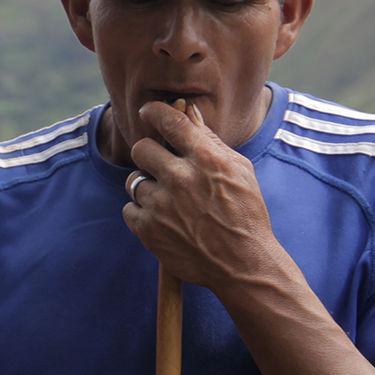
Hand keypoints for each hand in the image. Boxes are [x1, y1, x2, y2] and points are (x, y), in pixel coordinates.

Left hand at [122, 99, 279, 288]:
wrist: (243, 263)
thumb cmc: (245, 213)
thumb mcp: (239, 170)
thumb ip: (209, 141)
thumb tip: (188, 111)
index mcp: (206, 159)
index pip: (170, 121)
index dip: (154, 111)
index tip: (148, 112)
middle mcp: (181, 179)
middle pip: (141, 148)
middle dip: (149, 153)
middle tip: (159, 164)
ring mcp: (162, 205)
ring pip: (133, 181)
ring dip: (146, 186)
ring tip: (167, 198)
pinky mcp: (149, 230)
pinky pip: (129, 209)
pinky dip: (142, 212)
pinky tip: (162, 218)